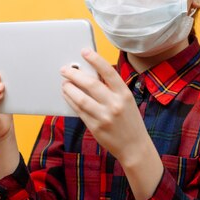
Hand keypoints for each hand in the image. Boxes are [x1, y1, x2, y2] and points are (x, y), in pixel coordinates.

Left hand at [60, 49, 154, 166]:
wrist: (135, 147)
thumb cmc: (130, 121)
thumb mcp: (127, 101)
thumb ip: (112, 88)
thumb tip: (91, 74)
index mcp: (124, 94)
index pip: (108, 71)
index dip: (95, 59)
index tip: (84, 52)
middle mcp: (115, 104)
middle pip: (91, 84)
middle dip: (75, 74)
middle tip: (65, 69)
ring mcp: (104, 117)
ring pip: (81, 98)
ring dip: (69, 88)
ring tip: (64, 82)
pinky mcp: (95, 127)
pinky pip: (79, 111)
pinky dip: (70, 101)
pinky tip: (67, 95)